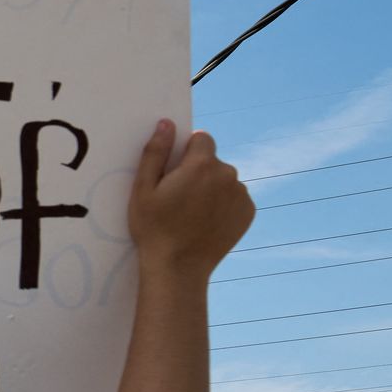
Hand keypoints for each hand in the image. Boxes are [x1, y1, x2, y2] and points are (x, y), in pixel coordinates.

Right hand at [129, 120, 253, 280]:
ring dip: (211, 189)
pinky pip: (234, 198)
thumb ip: (156, 152)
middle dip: (198, 172)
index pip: (201, 139)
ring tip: (191, 214)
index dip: (186, 153)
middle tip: (178, 199)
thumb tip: (166, 124)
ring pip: (224, 180)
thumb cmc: (154, 228)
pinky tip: (205, 222)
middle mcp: (227, 174)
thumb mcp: (143, 189)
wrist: (178, 267)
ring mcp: (241, 194)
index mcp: (201, 164)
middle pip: (212, 161)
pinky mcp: (248, 212)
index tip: (174, 174)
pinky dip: (222, 205)